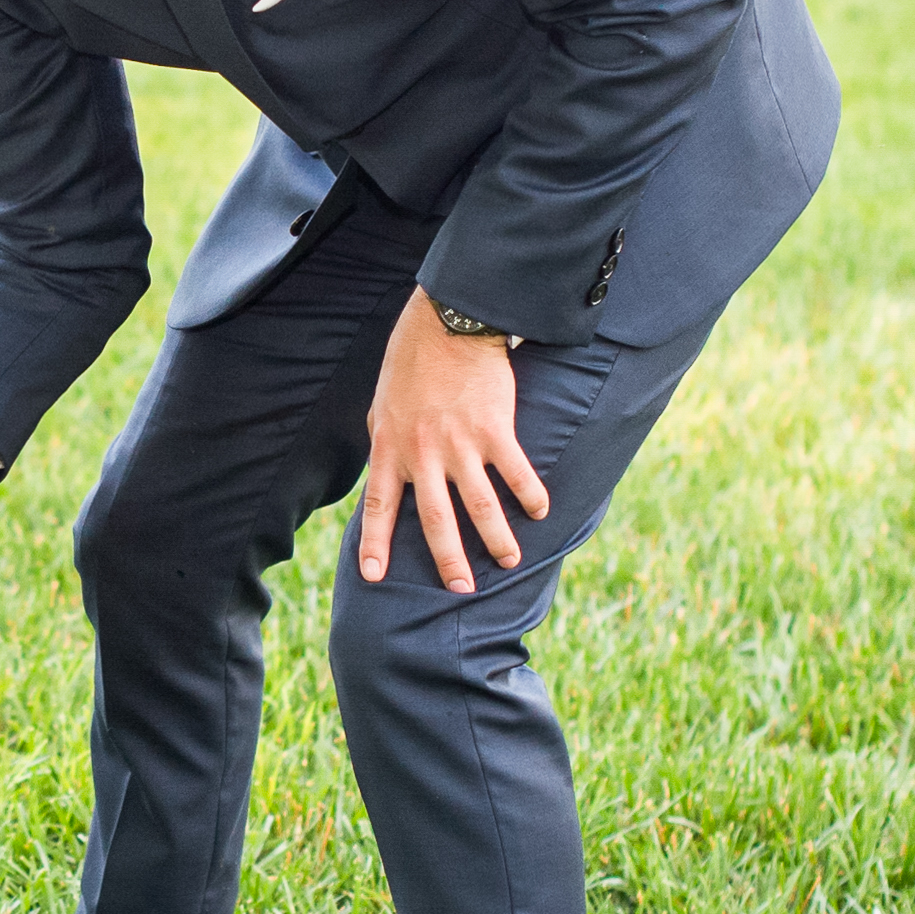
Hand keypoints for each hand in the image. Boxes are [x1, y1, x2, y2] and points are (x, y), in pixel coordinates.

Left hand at [357, 290, 552, 593]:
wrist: (447, 325)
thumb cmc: (411, 364)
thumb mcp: (383, 407)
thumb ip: (386, 444)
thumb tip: (383, 473)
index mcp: (390, 449)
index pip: (378, 506)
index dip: (374, 543)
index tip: (372, 577)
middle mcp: (423, 453)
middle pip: (435, 520)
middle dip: (447, 559)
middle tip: (460, 588)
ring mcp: (460, 444)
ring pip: (480, 505)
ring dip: (496, 537)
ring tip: (509, 561)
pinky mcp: (495, 429)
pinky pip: (516, 472)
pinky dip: (530, 494)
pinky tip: (541, 511)